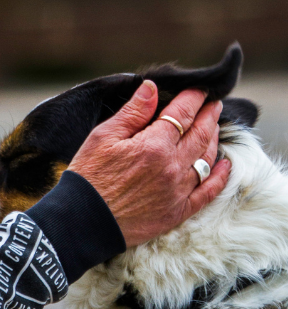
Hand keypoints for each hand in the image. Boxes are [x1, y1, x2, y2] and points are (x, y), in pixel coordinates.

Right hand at [69, 80, 230, 246]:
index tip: (198, 90)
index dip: (192, 98)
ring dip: (213, 140)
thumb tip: (152, 87)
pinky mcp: (178, 211)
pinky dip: (219, 177)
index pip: (182, 114)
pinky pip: (208, 192)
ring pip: (207, 159)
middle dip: (209, 115)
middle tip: (213, 104)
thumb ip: (132, 112)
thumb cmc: (88, 177)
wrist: (83, 220)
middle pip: (200, 134)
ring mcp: (178, 190)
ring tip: (214, 128)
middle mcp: (172, 166)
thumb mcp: (103, 137)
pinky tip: (224, 166)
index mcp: (153, 144)